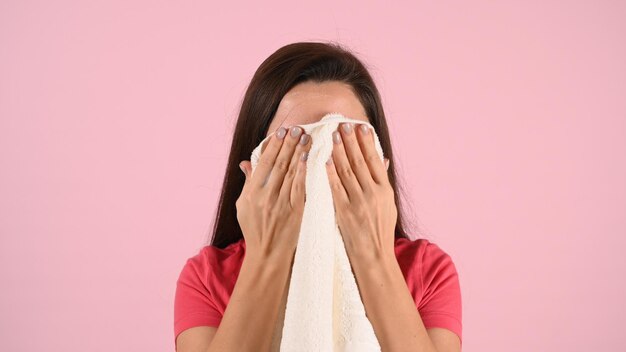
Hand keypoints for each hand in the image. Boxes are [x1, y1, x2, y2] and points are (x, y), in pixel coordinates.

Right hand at [237, 126, 311, 261]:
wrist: (268, 255)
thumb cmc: (255, 230)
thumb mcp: (243, 207)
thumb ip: (247, 183)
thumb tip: (246, 162)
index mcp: (251, 194)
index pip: (264, 163)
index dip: (273, 145)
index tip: (280, 131)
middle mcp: (265, 197)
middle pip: (279, 164)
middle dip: (289, 143)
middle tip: (297, 127)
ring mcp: (281, 204)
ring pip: (291, 172)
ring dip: (299, 152)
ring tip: (306, 136)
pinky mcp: (295, 211)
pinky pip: (300, 186)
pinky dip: (304, 170)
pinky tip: (308, 157)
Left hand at [325, 122, 395, 263]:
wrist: (374, 256)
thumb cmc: (380, 231)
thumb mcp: (388, 205)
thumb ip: (383, 181)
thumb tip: (382, 159)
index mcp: (384, 190)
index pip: (375, 160)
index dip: (367, 142)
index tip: (361, 127)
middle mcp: (372, 193)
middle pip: (360, 161)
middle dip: (350, 141)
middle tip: (343, 124)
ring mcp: (358, 202)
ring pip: (347, 171)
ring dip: (339, 151)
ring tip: (333, 135)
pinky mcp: (344, 211)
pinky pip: (335, 188)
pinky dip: (329, 173)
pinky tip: (324, 160)